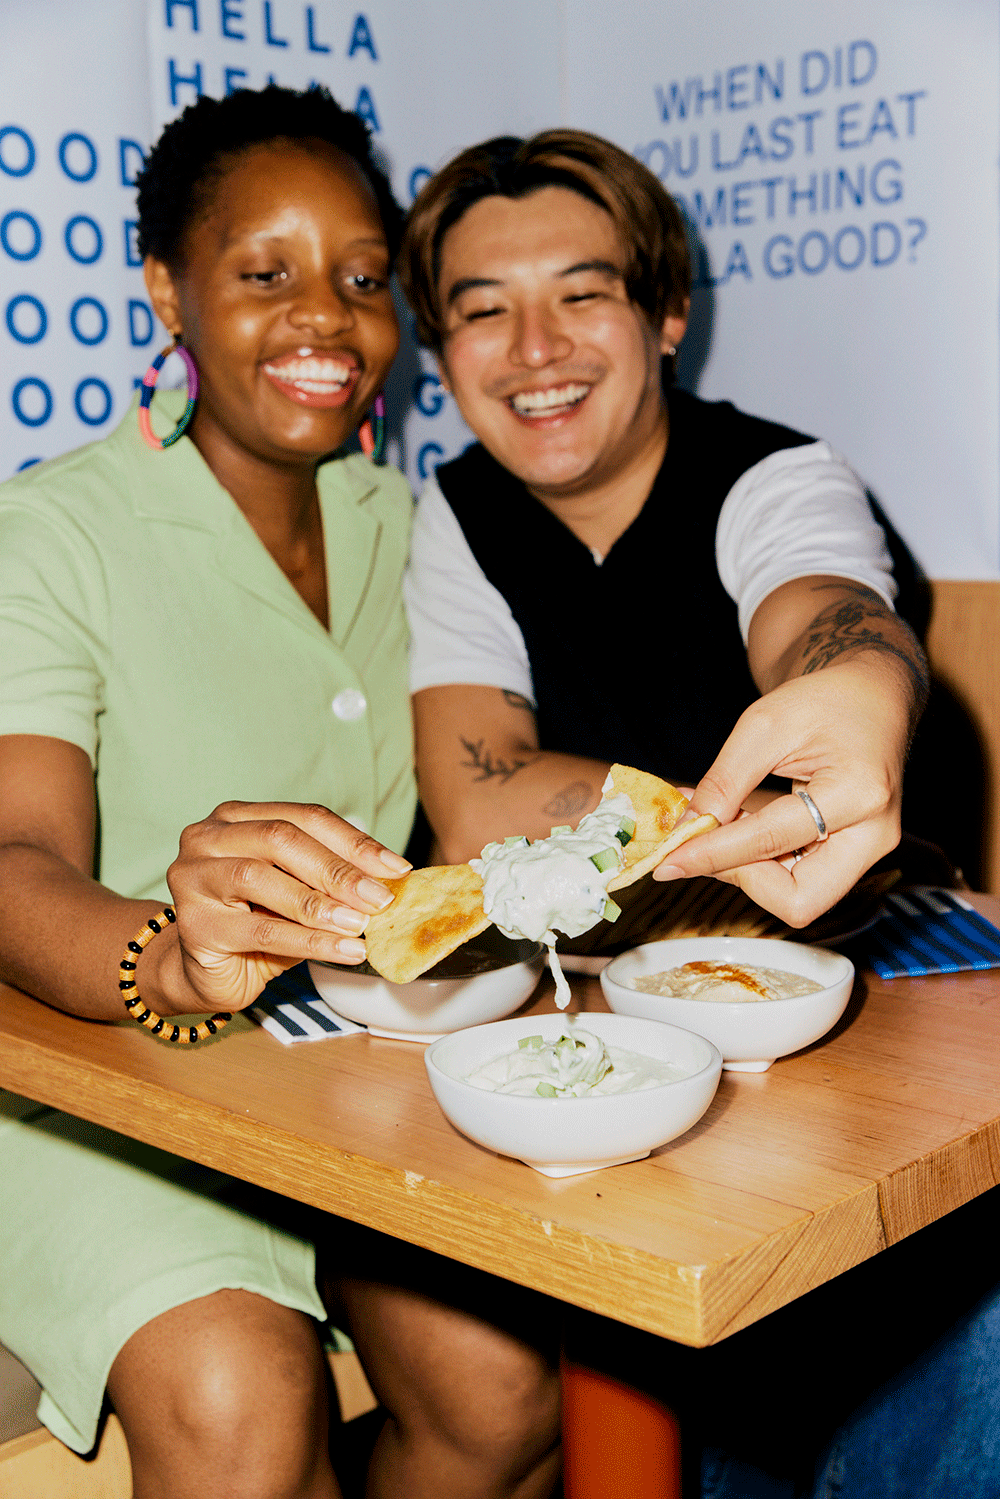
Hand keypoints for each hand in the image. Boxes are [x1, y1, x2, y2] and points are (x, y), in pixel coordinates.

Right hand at [159, 802, 410, 1012]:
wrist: (208, 972)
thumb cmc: (258, 922)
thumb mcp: (298, 890)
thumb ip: (330, 878)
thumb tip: (391, 879)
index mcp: (237, 816)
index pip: (305, 817)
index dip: (355, 842)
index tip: (397, 868)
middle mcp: (207, 837)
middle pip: (281, 838)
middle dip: (338, 869)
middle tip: (380, 898)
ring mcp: (193, 876)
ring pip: (262, 880)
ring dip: (320, 904)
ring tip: (360, 925)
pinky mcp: (194, 923)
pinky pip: (260, 929)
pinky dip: (309, 941)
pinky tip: (343, 950)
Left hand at [653, 665, 907, 925]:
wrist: (872, 694)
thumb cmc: (825, 699)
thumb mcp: (764, 726)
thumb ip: (724, 783)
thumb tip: (686, 833)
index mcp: (859, 793)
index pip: (772, 841)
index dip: (714, 854)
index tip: (668, 861)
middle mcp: (873, 835)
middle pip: (799, 901)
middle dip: (744, 880)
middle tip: (704, 844)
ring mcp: (867, 850)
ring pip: (798, 898)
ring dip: (746, 870)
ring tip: (716, 823)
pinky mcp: (852, 855)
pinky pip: (800, 879)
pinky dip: (759, 862)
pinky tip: (735, 827)